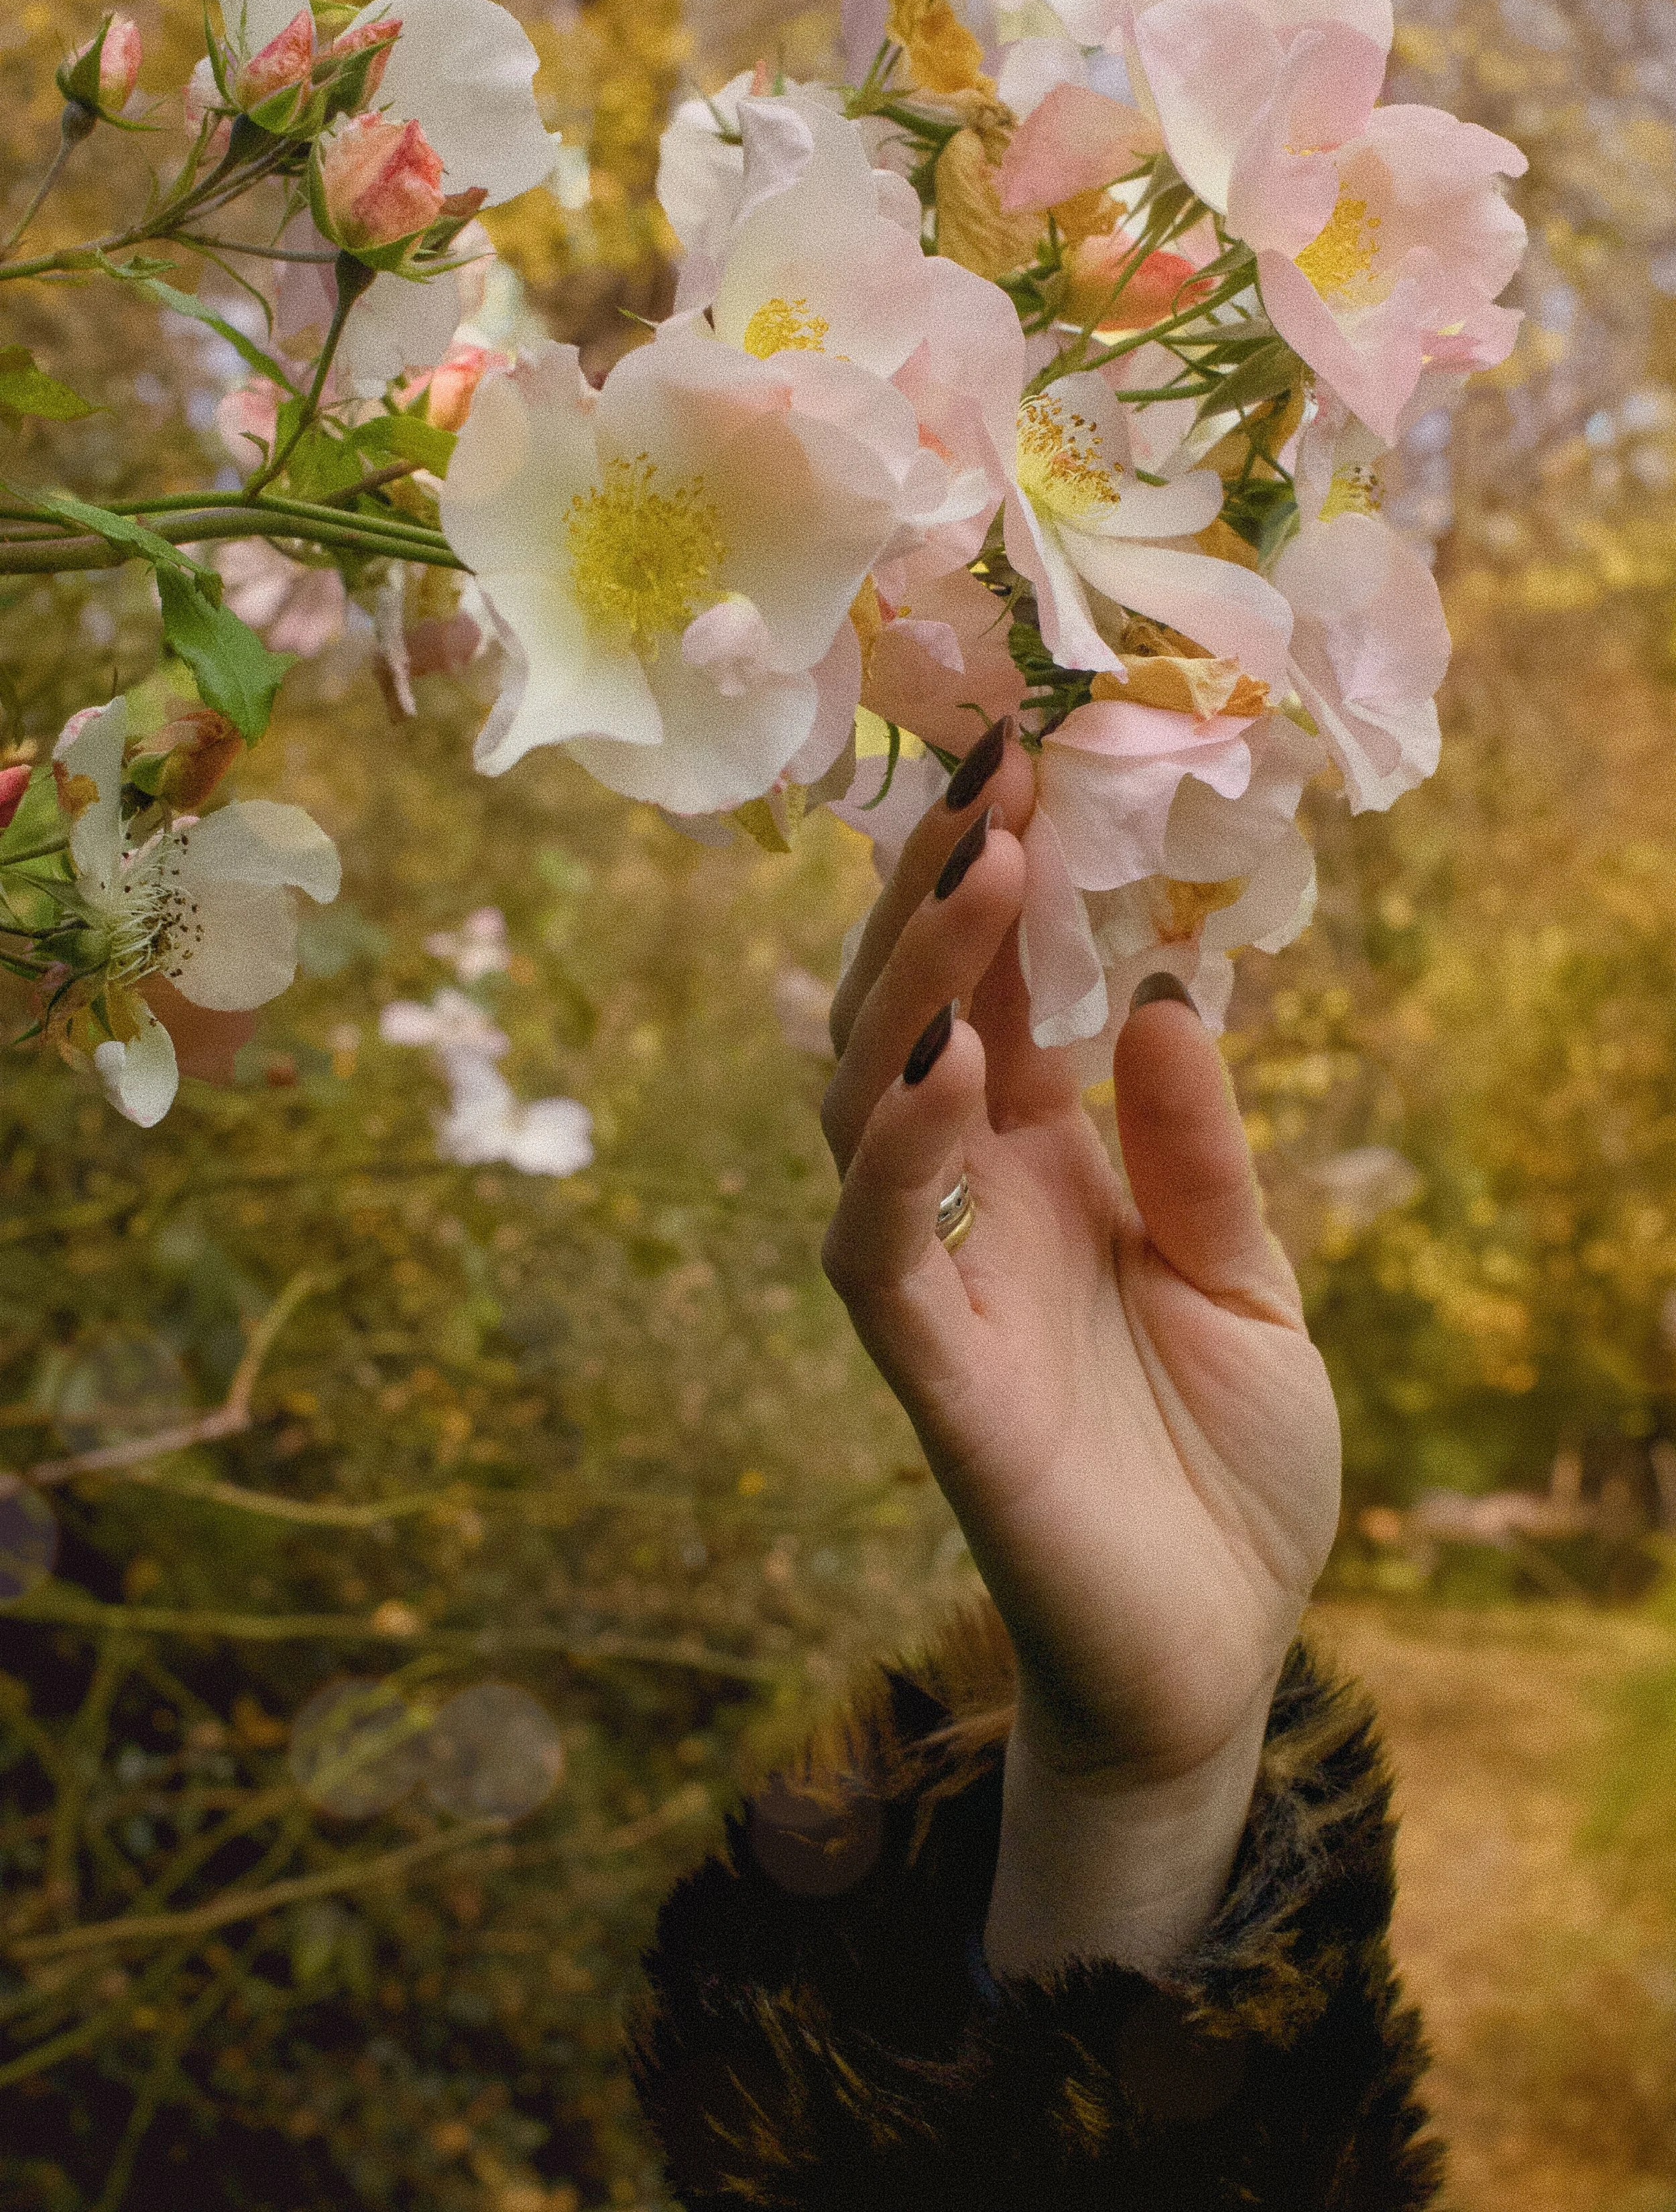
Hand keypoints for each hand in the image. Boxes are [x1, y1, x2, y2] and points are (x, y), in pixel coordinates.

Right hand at [821, 722, 1341, 1972]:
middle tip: (996, 773)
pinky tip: (948, 1063)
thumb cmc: (1229, 1467)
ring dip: (913, 986)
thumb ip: (1198, 1151)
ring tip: (984, 869)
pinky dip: (896, 1148)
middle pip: (901, 1017)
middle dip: (937, 894)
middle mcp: (968, 1202)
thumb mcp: (1248, 1280)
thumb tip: (1168, 996)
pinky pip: (877, 1245)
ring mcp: (936, 1282)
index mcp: (1042, 1167)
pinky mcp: (932, 1377)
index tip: (1027, 755)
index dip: (993, 878)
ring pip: (861, 1106)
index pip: (989, 994)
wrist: (1218, 1655)